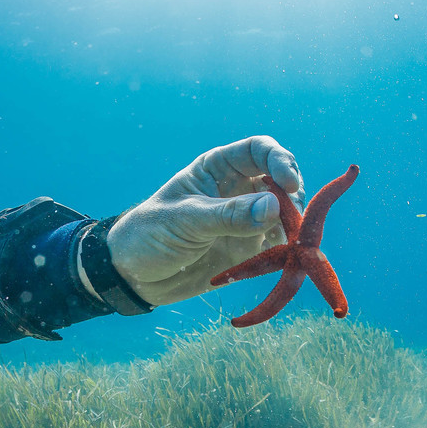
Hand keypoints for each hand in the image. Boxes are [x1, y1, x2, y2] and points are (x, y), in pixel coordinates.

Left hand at [105, 136, 304, 305]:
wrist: (133, 277)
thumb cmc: (150, 235)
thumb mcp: (186, 221)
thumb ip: (229, 214)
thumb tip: (275, 206)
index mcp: (217, 168)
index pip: (258, 150)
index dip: (280, 161)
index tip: (290, 185)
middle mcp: (237, 189)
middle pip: (280, 180)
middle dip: (293, 196)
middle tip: (293, 219)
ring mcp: (245, 219)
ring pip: (284, 212)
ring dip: (294, 224)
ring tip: (291, 242)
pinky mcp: (248, 248)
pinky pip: (278, 243)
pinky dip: (287, 248)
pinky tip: (285, 257)